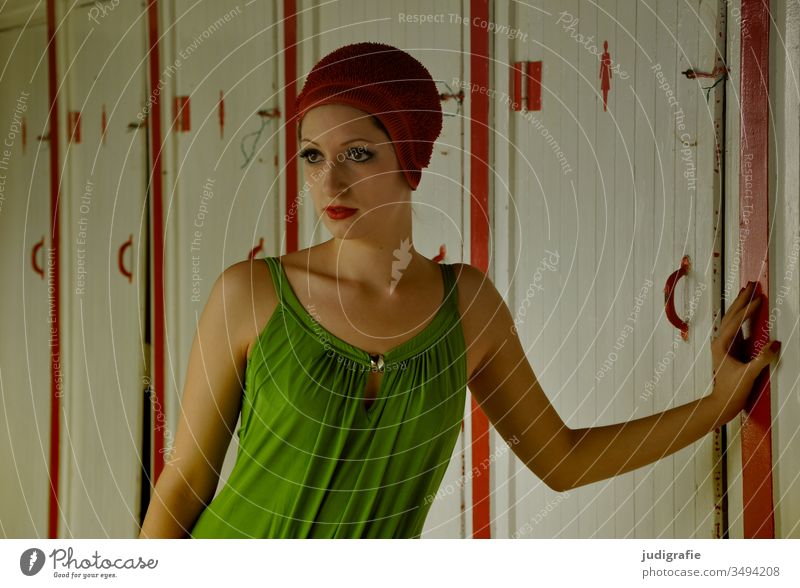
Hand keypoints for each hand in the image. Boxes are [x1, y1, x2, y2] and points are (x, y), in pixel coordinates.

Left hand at [709, 281, 780, 426]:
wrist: (722, 402)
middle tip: (750, 285)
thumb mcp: (748, 375)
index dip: (748, 309)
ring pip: (731, 320)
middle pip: (731, 315)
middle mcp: (720, 342)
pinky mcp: (728, 349)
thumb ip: (761, 360)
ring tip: (747, 293)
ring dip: (740, 306)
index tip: (758, 298)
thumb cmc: (731, 390)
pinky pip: (735, 327)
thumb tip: (774, 344)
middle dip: (741, 300)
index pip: (736, 322)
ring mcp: (723, 345)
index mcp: (722, 345)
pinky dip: (741, 317)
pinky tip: (745, 313)